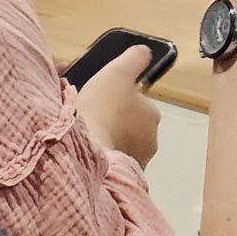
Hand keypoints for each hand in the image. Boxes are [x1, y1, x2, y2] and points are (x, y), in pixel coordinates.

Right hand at [74, 44, 161, 169]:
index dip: (121, 100)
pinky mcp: (120, 182)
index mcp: (152, 115)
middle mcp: (150, 141)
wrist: (84, 150)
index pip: (140, 105)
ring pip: (122, 147)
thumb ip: (135, 59)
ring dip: (108, 142)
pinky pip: (112, 166)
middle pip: (132, 127)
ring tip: (86, 137)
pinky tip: (87, 154)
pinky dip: (103, 160)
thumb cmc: (102, 108)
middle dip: (116, 123)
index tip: (103, 100)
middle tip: (92, 118)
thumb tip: (145, 52)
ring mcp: (136, 164)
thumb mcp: (118, 72)